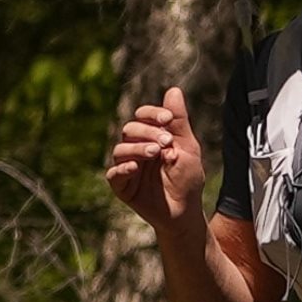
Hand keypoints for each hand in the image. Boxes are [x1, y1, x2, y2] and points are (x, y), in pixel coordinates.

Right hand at [106, 86, 204, 233]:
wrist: (185, 211)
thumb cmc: (187, 179)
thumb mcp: (187, 148)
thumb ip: (179, 121)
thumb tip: (173, 90)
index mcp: (151, 137)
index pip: (142, 116)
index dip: (152, 114)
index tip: (167, 119)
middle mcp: (136, 149)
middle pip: (130, 129)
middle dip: (147, 132)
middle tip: (166, 142)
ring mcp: (128, 166)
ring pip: (121, 149)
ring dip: (138, 148)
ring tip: (155, 153)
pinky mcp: (122, 186)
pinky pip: (114, 174)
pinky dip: (123, 169)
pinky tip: (135, 167)